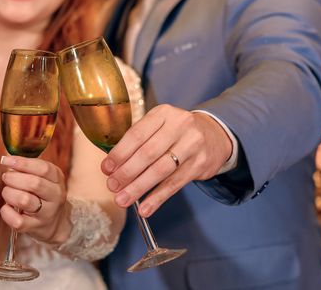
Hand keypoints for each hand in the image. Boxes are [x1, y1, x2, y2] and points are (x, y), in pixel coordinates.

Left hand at [0, 156, 71, 244]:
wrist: (55, 224)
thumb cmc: (43, 195)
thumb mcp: (44, 178)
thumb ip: (28, 169)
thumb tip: (7, 160)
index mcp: (57, 179)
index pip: (43, 168)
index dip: (22, 163)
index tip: (6, 160)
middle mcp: (55, 196)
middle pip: (34, 183)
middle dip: (13, 178)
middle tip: (6, 177)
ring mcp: (46, 213)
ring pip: (25, 200)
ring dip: (9, 193)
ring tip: (7, 192)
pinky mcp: (34, 227)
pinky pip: (17, 220)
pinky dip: (6, 212)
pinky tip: (7, 207)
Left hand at [101, 105, 231, 217]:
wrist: (214, 136)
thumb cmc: (176, 132)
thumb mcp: (160, 125)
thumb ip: (139, 140)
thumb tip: (112, 167)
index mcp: (164, 113)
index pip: (137, 134)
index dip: (120, 153)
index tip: (106, 168)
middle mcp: (180, 126)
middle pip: (148, 153)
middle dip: (127, 172)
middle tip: (112, 186)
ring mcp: (192, 145)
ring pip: (160, 171)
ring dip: (138, 188)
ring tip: (122, 199)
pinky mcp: (200, 165)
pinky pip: (174, 184)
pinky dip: (157, 198)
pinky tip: (145, 208)